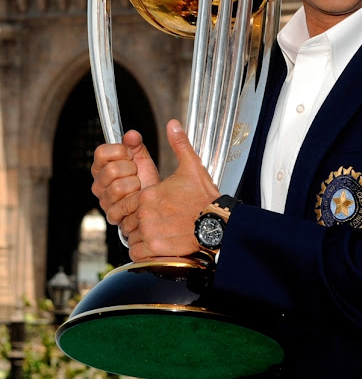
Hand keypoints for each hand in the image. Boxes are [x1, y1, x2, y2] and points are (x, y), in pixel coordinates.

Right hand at [91, 129, 159, 225]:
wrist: (156, 202)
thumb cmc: (147, 181)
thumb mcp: (142, 159)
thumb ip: (136, 145)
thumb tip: (132, 134)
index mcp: (102, 166)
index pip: (101, 152)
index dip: (119, 151)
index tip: (131, 155)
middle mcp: (99, 183)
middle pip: (111, 169)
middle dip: (131, 169)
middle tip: (136, 173)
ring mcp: (104, 200)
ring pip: (118, 187)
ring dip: (134, 185)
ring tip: (138, 186)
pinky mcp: (112, 215)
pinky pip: (122, 205)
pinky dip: (135, 200)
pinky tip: (137, 198)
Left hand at [121, 119, 219, 261]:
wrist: (220, 224)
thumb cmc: (205, 198)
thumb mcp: (192, 167)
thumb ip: (179, 145)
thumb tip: (173, 125)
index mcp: (149, 194)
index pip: (125, 202)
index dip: (135, 206)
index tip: (148, 208)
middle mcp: (145, 214)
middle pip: (126, 221)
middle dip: (136, 222)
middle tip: (153, 222)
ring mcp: (150, 233)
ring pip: (131, 237)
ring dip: (139, 237)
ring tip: (158, 232)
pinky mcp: (156, 249)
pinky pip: (136, 253)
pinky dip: (143, 251)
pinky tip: (158, 243)